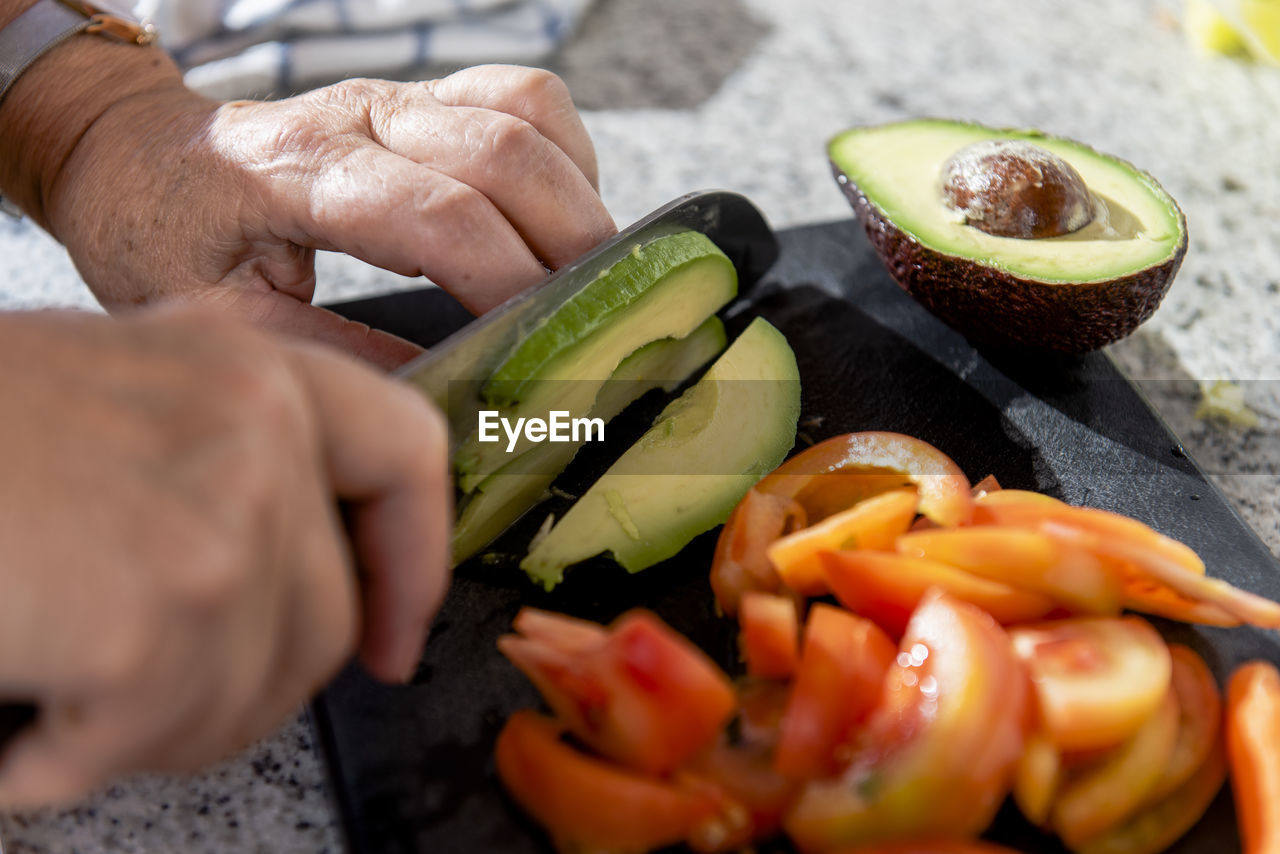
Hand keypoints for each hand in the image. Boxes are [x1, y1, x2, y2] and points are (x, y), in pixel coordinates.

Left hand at [0, 33, 615, 368]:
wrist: (135, 154)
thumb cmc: (165, 232)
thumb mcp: (227, 316)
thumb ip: (336, 355)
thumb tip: (438, 394)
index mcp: (302, 170)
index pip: (441, 216)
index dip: (508, 281)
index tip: (541, 344)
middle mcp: (360, 116)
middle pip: (506, 155)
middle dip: (568, 243)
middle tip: (588, 317)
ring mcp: (396, 97)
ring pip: (528, 113)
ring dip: (574, 194)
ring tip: (581, 270)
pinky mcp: (422, 96)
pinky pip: (526, 99)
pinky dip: (564, 156)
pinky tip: (554, 216)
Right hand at [0, 306, 449, 806]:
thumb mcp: (114, 399)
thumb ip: (226, 452)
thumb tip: (309, 562)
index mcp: (248, 366)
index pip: (406, 454)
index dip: (413, 560)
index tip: (391, 634)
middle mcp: (256, 423)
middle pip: (326, 618)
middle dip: (240, 694)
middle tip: (139, 702)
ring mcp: (221, 512)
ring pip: (254, 694)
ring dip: (148, 728)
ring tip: (59, 687)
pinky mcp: (158, 605)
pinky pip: (155, 733)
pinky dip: (67, 755)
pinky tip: (17, 705)